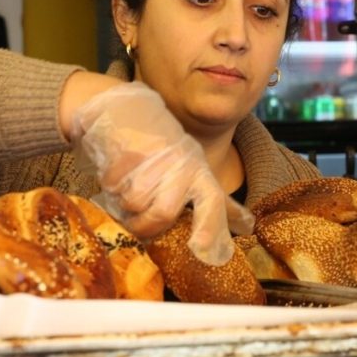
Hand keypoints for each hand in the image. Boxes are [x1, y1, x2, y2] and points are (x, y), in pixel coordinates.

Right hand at [69, 82, 253, 265]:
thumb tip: (248, 226)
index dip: (209, 227)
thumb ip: (216, 202)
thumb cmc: (163, 147)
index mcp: (199, 172)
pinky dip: (109, 186)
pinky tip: (114, 172)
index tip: (201, 248)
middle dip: (144, 225)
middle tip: (135, 221)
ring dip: (122, 203)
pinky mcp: (126, 151)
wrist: (127, 108)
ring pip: (133, 203)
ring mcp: (154, 157)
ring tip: (125, 187)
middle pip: (163, 213)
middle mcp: (181, 165)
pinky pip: (113, 186)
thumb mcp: (195, 169)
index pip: (212, 201)